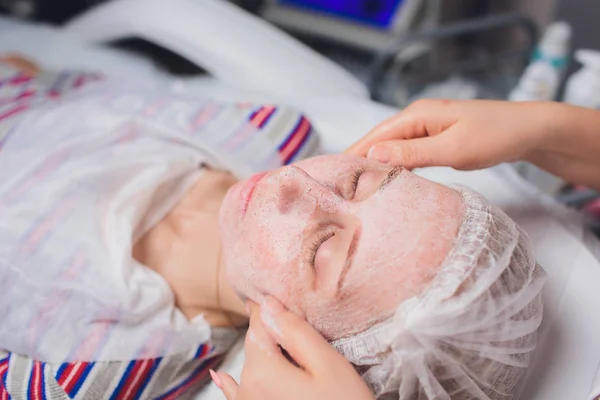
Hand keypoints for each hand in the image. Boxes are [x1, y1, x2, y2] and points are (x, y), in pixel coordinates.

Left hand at [210, 297, 374, 399]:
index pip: (258, 324)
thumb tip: (268, 304)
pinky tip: (221, 378)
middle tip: (300, 333)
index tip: (280, 296)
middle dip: (273, 335)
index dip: (272, 309)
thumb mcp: (328, 364)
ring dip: (265, 355)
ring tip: (285, 350)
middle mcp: (247, 390)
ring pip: (253, 368)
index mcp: (261, 370)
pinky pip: (238, 395)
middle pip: (256, 347)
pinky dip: (232, 385)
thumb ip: (296, 332)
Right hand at [346, 99, 553, 169]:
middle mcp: (416, 118)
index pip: (375, 136)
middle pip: (378, 140)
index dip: (353, 155)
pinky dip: (394, 166)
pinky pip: (406, 153)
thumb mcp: (453, 148)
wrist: (529, 130)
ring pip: (391, 148)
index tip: (333, 177)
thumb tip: (373, 154)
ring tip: (355, 188)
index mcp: (417, 115)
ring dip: (375, 165)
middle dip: (358, 161)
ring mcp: (426, 128)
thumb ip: (413, 153)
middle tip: (339, 188)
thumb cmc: (495, 136)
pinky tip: (386, 180)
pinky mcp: (435, 138)